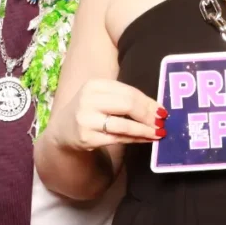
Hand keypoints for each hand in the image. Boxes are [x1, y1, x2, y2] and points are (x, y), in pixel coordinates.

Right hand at [48, 79, 167, 151]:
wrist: (62, 131)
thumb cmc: (90, 111)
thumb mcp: (102, 97)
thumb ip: (124, 98)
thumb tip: (157, 108)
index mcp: (95, 85)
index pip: (129, 91)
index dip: (149, 102)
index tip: (163, 110)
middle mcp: (89, 99)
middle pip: (128, 105)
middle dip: (149, 114)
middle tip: (163, 122)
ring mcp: (86, 119)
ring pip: (124, 124)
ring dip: (145, 129)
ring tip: (159, 132)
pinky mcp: (87, 137)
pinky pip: (118, 138)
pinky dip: (135, 139)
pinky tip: (146, 139)